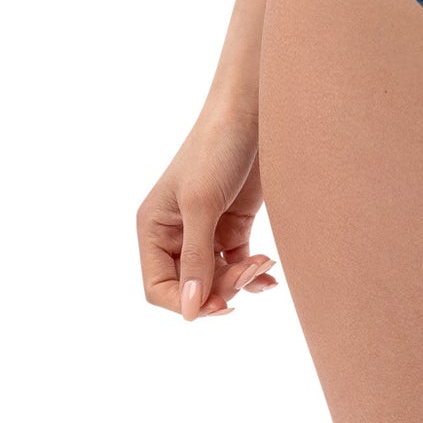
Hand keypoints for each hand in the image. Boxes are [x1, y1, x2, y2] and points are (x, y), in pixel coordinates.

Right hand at [137, 106, 280, 319]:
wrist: (253, 110)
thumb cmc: (216, 147)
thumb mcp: (201, 203)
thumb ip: (196, 258)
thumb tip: (190, 311)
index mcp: (154, 228)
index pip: (158, 287)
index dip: (184, 302)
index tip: (218, 304)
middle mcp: (175, 233)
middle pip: (191, 286)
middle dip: (219, 288)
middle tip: (248, 272)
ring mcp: (206, 230)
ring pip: (217, 278)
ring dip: (239, 280)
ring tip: (263, 264)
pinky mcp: (234, 224)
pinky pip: (238, 264)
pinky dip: (252, 273)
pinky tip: (268, 273)